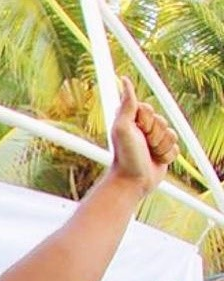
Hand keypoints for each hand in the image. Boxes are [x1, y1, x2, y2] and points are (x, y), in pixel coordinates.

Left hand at [108, 75, 178, 194]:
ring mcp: (154, 141)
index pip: (150, 110)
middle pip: (163, 121)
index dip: (146, 121)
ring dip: (161, 146)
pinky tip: (156, 161)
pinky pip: (176, 148)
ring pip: (172, 135)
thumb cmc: (125, 155)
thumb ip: (126, 105)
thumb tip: (123, 80)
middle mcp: (143, 129)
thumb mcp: (123, 128)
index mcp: (132, 121)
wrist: (132, 181)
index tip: (138, 130)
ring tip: (149, 154)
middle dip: (155, 135)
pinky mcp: (163, 152)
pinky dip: (167, 155)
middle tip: (143, 145)